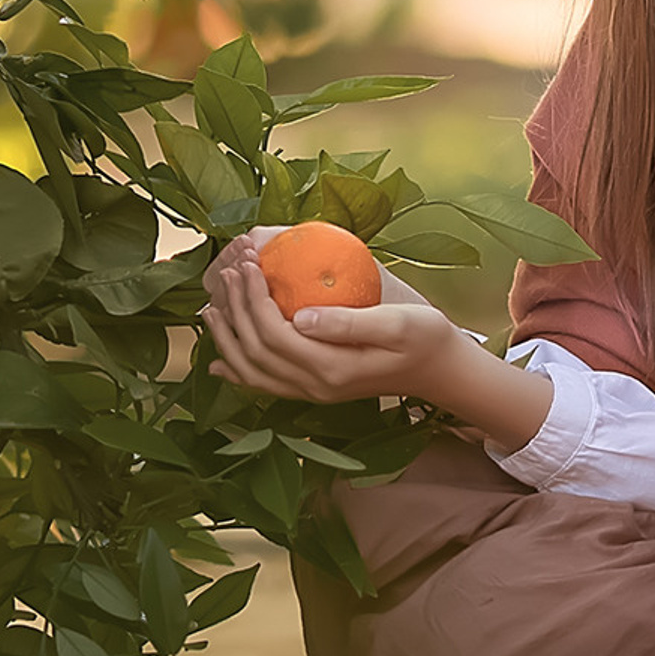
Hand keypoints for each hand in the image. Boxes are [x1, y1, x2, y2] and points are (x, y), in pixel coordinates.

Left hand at [203, 229, 462, 406]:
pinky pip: (265, 385)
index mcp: (332, 368)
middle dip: (236, 309)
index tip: (250, 263)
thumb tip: (301, 316)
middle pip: (255, 351)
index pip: (274, 334)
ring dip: (227, 339)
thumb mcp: (398, 322)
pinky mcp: (314, 389)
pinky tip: (219, 362)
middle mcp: (315, 387)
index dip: (253, 298)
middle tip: (231, 270)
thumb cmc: (425, 338)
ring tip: (214, 304)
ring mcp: (312, 392)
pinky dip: (237, 372)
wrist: (440, 370)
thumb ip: (349, 323)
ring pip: (252, 373)